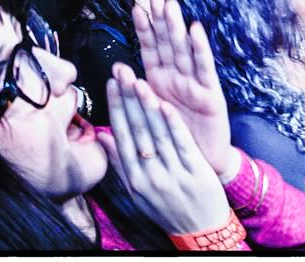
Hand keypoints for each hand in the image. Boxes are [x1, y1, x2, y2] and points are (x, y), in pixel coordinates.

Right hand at [97, 66, 231, 234]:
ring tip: (139, 82)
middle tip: (122, 73)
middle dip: (128, 100)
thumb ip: (121, 164)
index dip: (116, 110)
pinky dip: (173, 124)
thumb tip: (103, 138)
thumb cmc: (167, 208)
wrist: (200, 230)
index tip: (111, 85)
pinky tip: (166, 105)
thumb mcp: (138, 192)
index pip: (122, 139)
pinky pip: (182, 145)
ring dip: (147, 106)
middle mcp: (150, 176)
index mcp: (135, 180)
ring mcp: (172, 174)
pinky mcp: (195, 173)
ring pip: (157, 135)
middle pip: (136, 133)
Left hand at [133, 0, 236, 181]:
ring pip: (184, 50)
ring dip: (177, 27)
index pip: (150, 50)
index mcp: (160, 83)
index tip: (136, 5)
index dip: (144, 29)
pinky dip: (200, 49)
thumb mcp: (148, 117)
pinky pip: (204, 69)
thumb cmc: (175, 142)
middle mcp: (178, 79)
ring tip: (171, 5)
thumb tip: (115, 71)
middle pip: (168, 44)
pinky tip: (195, 30)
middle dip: (161, 19)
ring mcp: (195, 84)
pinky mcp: (211, 95)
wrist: (202, 166)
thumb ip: (133, 97)